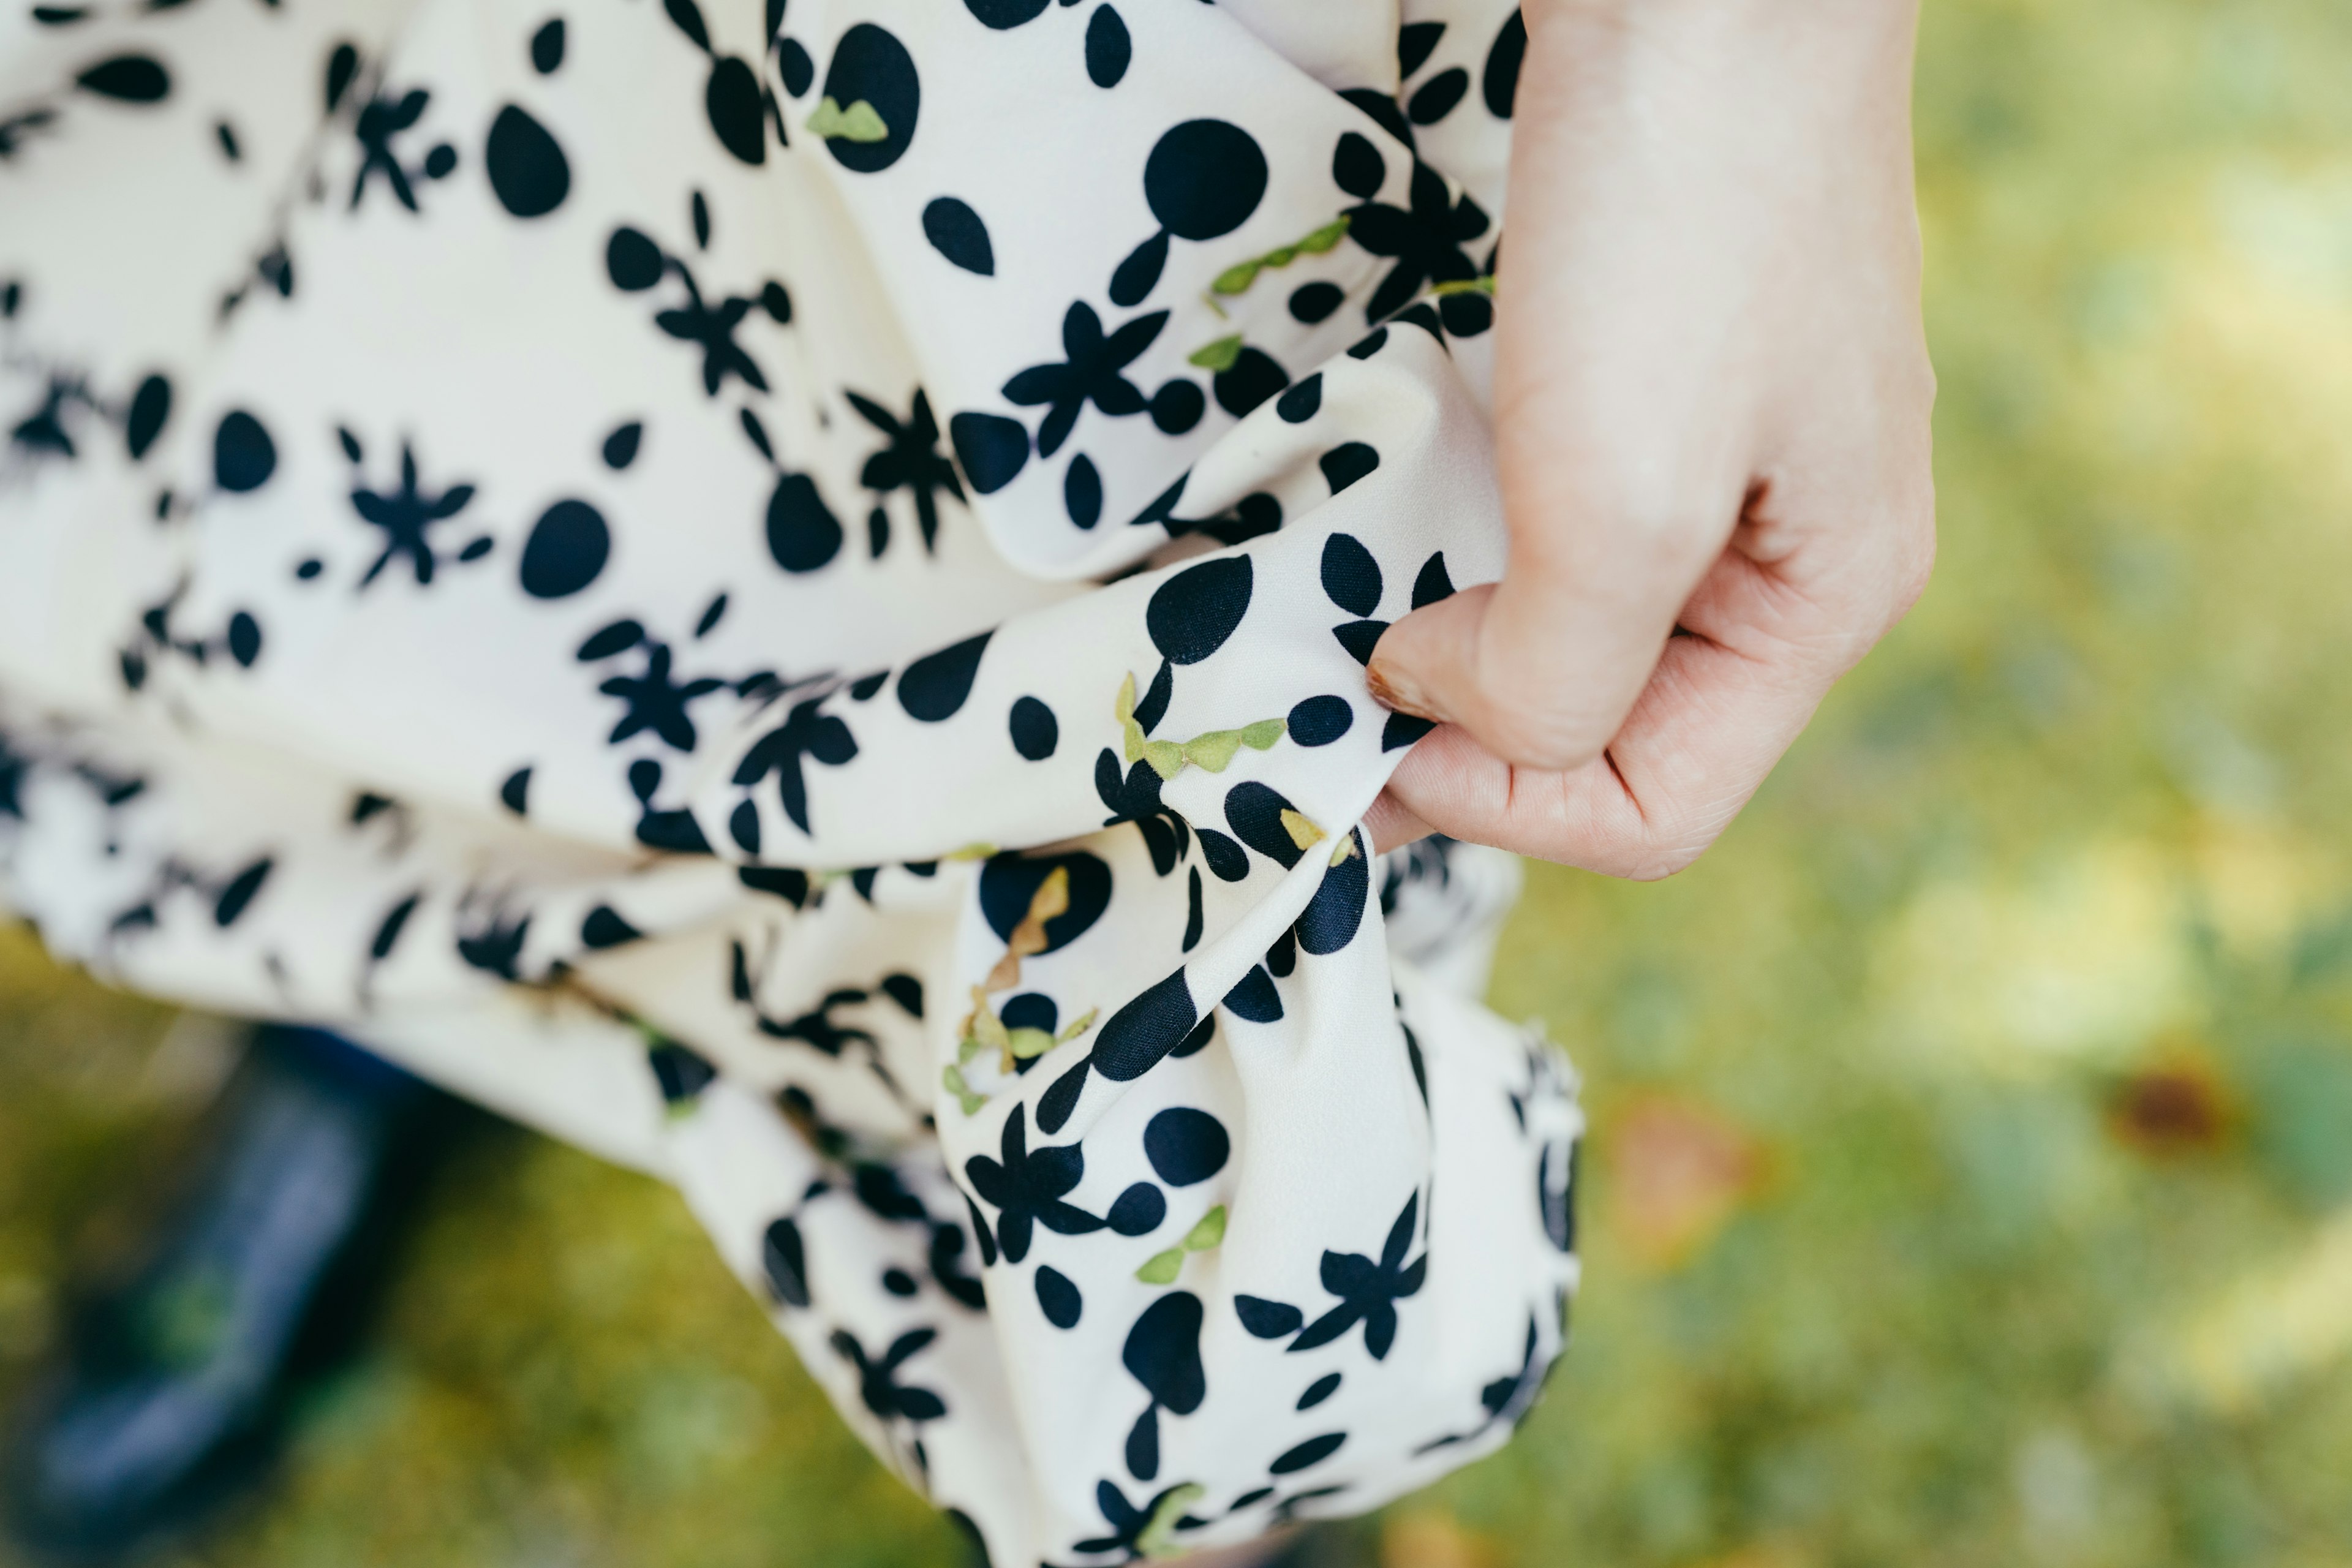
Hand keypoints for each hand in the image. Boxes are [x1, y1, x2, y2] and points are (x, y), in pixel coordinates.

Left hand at [1362, 0, 1935, 875]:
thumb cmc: (1684, 236)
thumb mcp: (1627, 506)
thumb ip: (1552, 673)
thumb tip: (1448, 702)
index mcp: (1823, 604)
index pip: (1656, 809)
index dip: (1505, 807)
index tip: (1375, 726)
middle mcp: (1784, 554)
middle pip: (1615, 732)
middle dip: (1473, 742)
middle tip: (1327, 710)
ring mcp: (1720, 461)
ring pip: (1574, 631)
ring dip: (1459, 653)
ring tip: (1347, 633)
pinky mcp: (1654, 380)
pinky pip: (1555, 526)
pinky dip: (1469, 556)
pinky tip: (1400, 530)